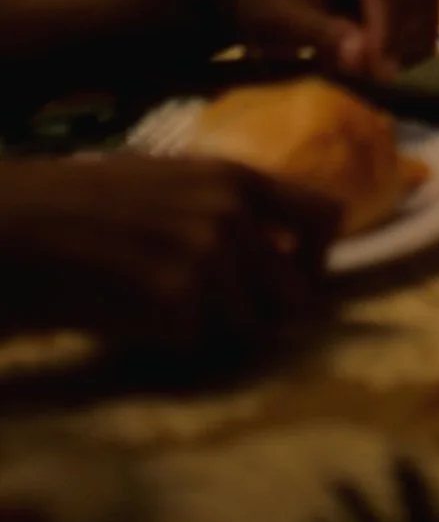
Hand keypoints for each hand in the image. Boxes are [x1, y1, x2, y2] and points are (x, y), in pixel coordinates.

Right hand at [0, 158, 338, 358]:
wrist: (21, 225)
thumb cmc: (83, 202)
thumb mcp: (172, 181)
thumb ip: (229, 208)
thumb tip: (283, 253)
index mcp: (237, 177)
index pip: (326, 218)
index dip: (316, 261)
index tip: (295, 281)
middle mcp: (234, 214)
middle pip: (297, 293)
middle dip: (267, 315)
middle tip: (223, 320)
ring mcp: (209, 257)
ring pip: (247, 328)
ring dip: (212, 332)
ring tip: (160, 310)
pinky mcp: (178, 300)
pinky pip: (197, 344)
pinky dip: (171, 344)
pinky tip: (134, 320)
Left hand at [233, 0, 438, 81]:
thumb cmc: (273, 4)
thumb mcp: (282, 20)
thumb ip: (321, 33)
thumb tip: (363, 57)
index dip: (383, 25)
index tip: (382, 70)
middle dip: (397, 33)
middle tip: (383, 76)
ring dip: (413, 32)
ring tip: (390, 69)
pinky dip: (422, 28)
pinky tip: (404, 57)